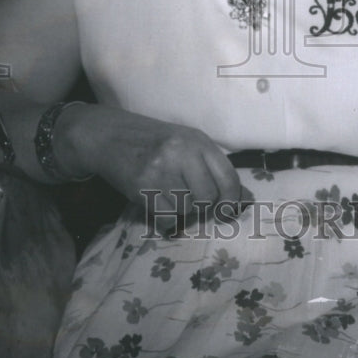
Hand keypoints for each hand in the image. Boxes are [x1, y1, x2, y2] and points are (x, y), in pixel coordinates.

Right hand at [55, 103, 248, 225]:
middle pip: (208, 198)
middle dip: (204, 207)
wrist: (112, 137)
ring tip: (171, 196)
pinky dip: (167, 220)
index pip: (228, 178)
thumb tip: (246, 199)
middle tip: (192, 201)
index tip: (227, 211)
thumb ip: (215, 169)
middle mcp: (181, 153)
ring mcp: (160, 170)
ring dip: (182, 211)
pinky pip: (167, 219)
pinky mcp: (141, 187)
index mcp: (198, 141)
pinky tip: (160, 206)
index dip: (232, 200)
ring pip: (187, 210)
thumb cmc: (156, 142)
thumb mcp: (188, 145)